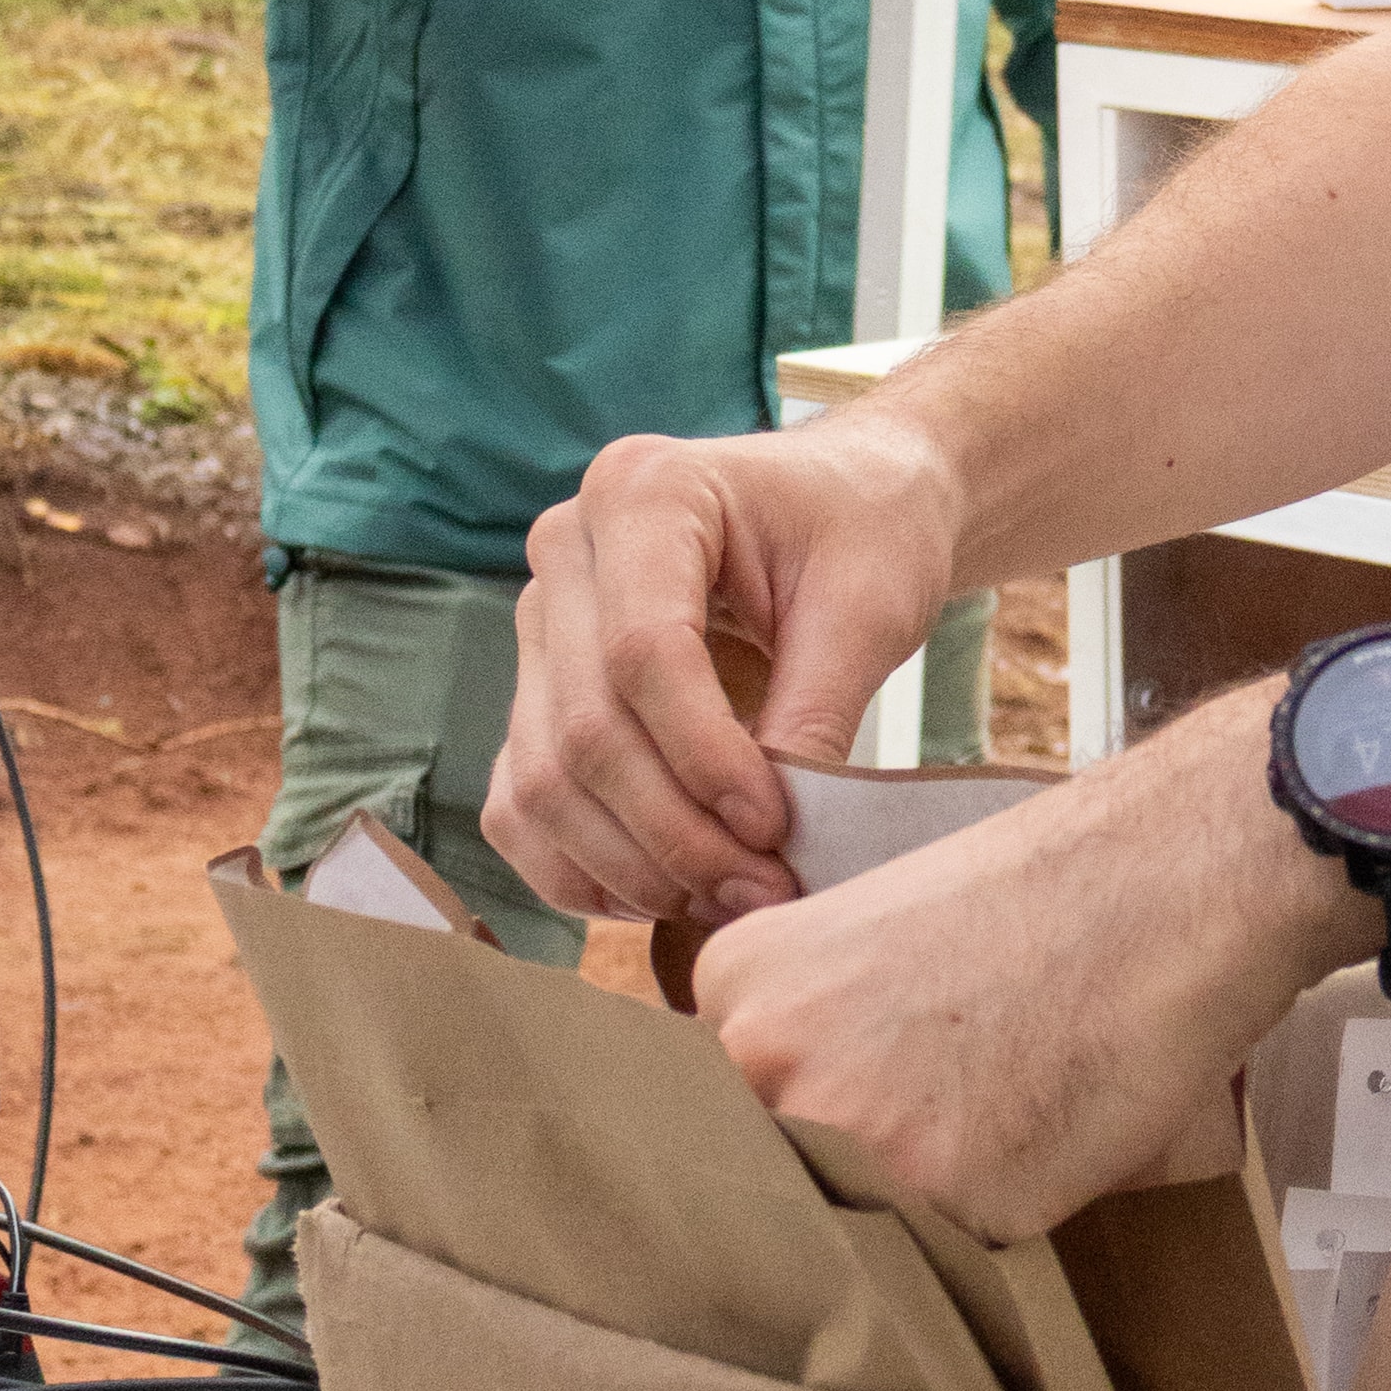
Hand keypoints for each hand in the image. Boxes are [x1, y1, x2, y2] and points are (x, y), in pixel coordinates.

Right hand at [488, 412, 967, 927]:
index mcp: (644, 490)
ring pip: (541, 781)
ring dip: (630, 866)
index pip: (643, 652)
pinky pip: (520, 806)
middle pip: (583, 728)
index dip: (704, 757)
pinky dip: (581, 869)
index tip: (776, 826)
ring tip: (730, 900)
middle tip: (764, 892)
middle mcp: (566, 549)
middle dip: (673, 832)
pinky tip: (666, 896)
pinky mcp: (537, 692)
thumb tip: (767, 840)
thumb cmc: (869, 530)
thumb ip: (815, 712)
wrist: (854, 503)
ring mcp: (540, 624)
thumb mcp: (869, 605)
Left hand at [691, 705, 1358, 1242]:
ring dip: (907, 1210)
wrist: (1167, 883)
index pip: (703, 1115)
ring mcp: (847, 1138)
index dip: (777, 1131)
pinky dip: (996, 1216)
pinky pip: (946, 1253)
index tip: (823, 1132)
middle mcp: (764, 1062)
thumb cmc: (1051, 896)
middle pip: (759, 1182)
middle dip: (825, 1182)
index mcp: (735, 982)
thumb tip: (778, 1144)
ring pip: (846, 1229)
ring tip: (992, 1119)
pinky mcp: (941, 1202)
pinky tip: (1043, 1133)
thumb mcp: (874, 937)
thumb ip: (805, 1034)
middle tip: (927, 1128)